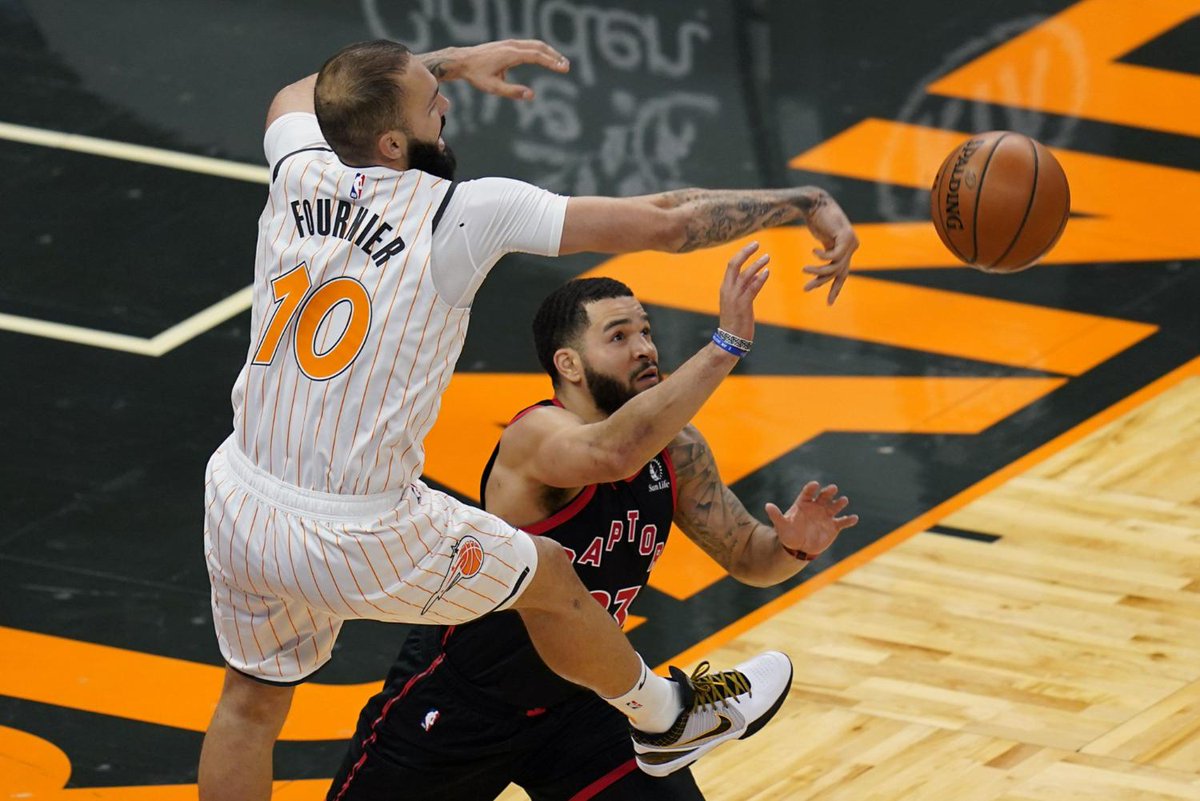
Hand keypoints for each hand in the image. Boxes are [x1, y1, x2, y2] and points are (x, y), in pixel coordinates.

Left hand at [432, 39, 569, 99]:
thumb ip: (512, 92)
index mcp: (511, 55)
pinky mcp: (508, 45)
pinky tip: (544, 58)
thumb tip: (532, 96)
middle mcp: (512, 45)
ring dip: (549, 52)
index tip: (564, 69)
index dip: (552, 62)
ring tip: (559, 62)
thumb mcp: (493, 87)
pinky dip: (540, 50)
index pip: (537, 56)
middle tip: (567, 66)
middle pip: (539, 46)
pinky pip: (528, 45)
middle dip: (555, 55)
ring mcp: (510, 43)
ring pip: (534, 44)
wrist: (462, 60)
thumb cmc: (476, 75)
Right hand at [717, 241, 771, 343]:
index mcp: (725, 288)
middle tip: (757, 243)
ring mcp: (734, 297)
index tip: (753, 246)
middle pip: (734, 265)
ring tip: (767, 257)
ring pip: (744, 275)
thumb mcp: (739, 301)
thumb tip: (755, 275)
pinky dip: (759, 279)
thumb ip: (745, 287)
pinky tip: (767, 272)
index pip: (732, 265)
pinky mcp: (743, 305)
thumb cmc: (735, 321)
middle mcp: (728, 290)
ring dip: (756, 264)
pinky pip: (751, 289)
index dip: (742, 254)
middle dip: (745, 253)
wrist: (730, 340)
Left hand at [765, 481, 857, 557]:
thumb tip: (767, 505)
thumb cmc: (788, 535)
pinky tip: (854, 518)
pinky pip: (843, 521)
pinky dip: (849, 520)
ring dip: (840, 503)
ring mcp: (826, 516)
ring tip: (843, 500)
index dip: (811, 488)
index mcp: (804, 504)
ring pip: (835, 506)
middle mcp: (816, 507)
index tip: (815, 485)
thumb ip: (776, 515)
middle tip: (833, 488)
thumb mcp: (781, 525)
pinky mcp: (834, 526)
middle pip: (824, 496)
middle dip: (828, 492)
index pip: (808, 493)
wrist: (798, 548)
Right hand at [802, 194, 857, 304]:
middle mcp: (851, 247)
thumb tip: (820, 274)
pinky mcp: (846, 237)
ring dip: (817, 270)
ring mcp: (851, 242)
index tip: (829, 303)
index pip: (842, 274)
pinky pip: (834, 256)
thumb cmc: (815, 220)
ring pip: (835, 266)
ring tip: (803, 269)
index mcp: (845, 250)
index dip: (835, 289)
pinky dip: (822, 256)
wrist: (815, 202)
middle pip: (837, 273)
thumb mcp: (821, 242)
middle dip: (821, 282)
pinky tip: (813, 251)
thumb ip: (825, 255)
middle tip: (805, 289)